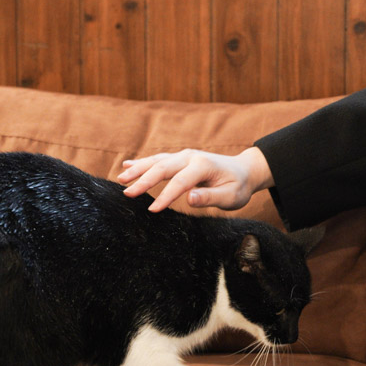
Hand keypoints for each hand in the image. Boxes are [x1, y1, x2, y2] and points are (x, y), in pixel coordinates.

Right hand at [117, 147, 273, 212]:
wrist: (244, 171)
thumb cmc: (238, 187)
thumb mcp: (231, 197)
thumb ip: (210, 197)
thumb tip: (189, 198)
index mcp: (203, 165)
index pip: (181, 182)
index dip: (166, 196)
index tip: (152, 210)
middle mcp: (191, 157)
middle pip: (163, 167)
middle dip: (143, 180)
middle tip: (127, 193)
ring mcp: (184, 156)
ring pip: (157, 161)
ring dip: (138, 170)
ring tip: (121, 179)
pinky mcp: (180, 159)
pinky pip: (159, 160)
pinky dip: (142, 163)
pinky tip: (127, 165)